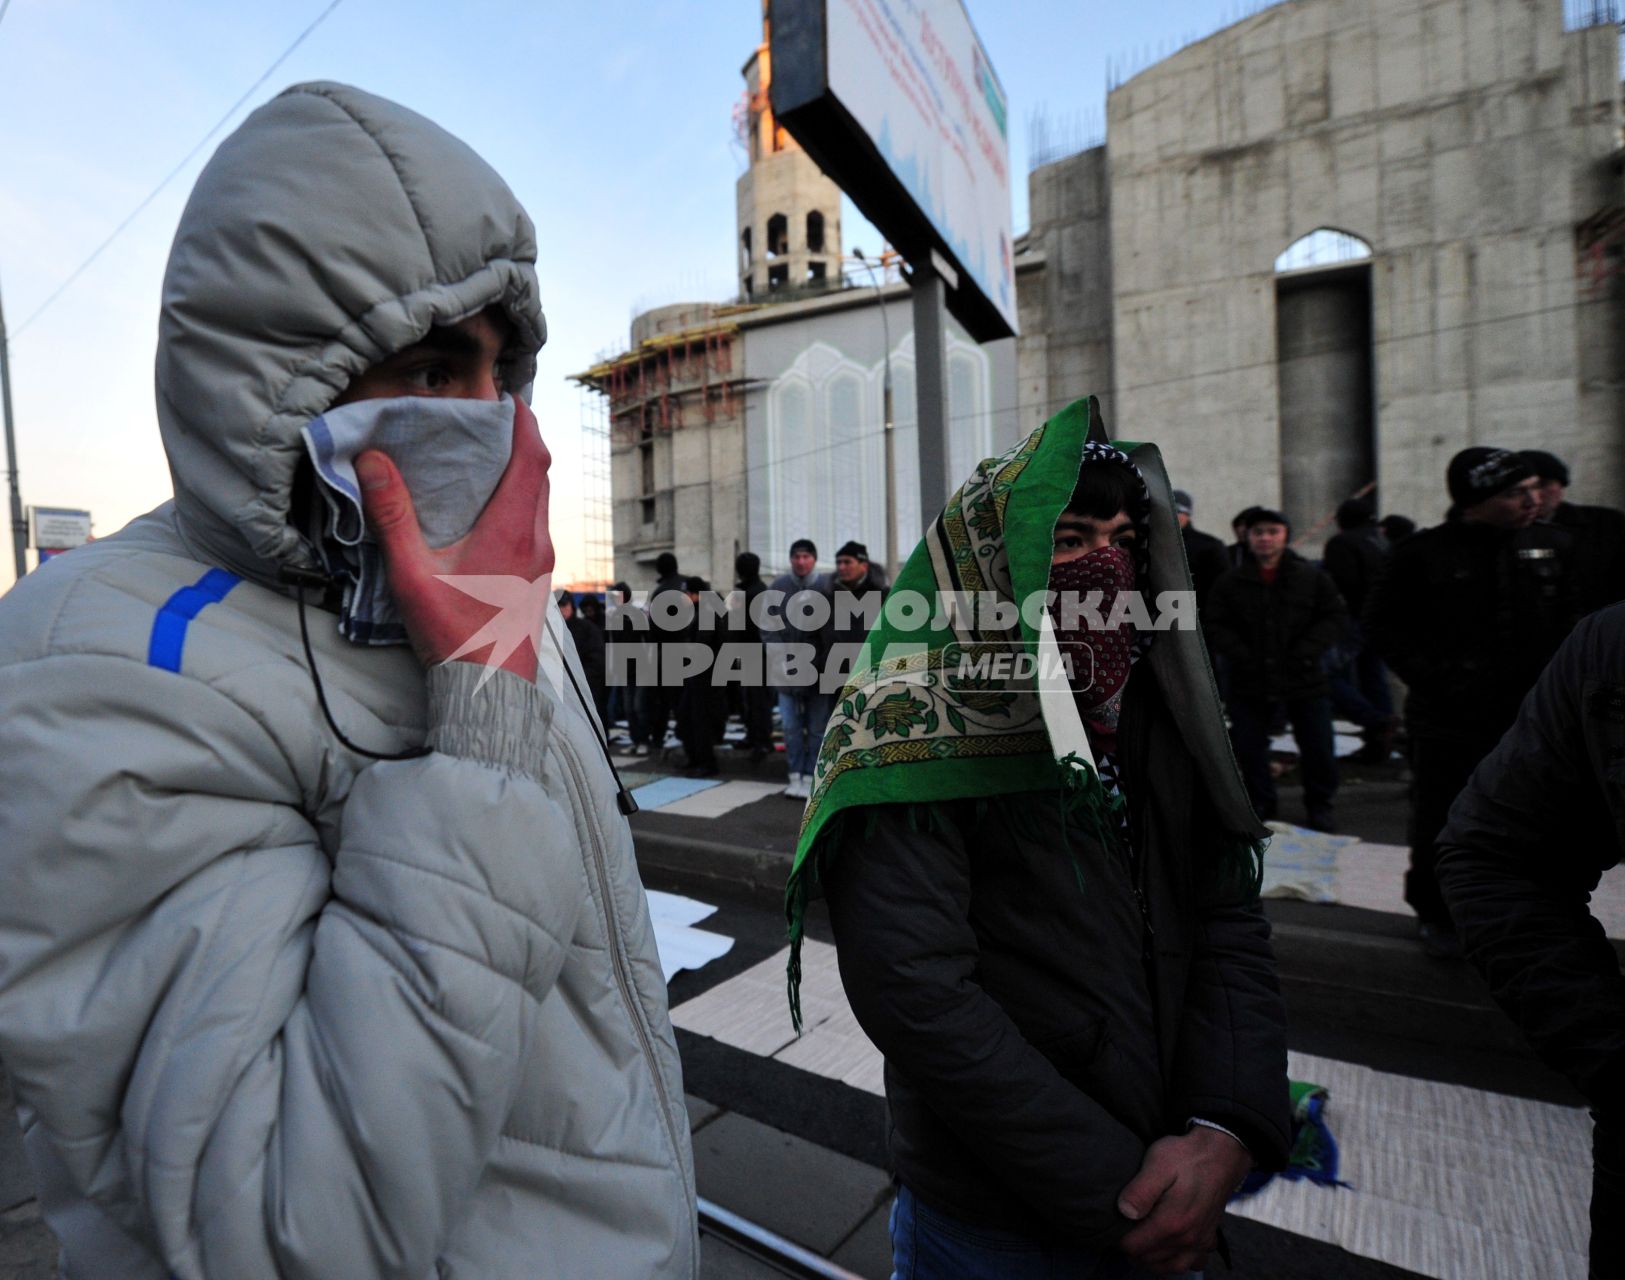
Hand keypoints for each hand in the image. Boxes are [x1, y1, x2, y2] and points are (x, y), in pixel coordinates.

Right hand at [357, 398, 553, 681]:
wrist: (491, 692)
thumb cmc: (455, 637)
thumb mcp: (414, 575)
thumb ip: (393, 516)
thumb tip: (373, 460)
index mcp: (511, 529)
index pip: (531, 457)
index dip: (523, 422)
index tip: (508, 397)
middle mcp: (535, 539)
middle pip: (540, 474)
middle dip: (521, 441)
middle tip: (490, 421)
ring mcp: (541, 562)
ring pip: (540, 501)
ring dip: (522, 473)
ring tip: (487, 459)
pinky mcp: (537, 580)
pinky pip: (535, 525)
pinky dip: (520, 502)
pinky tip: (490, 513)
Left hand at [1116, 1128, 1251, 1274]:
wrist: (1221, 1154)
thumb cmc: (1186, 1156)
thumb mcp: (1157, 1164)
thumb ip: (1140, 1191)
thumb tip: (1123, 1212)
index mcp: (1171, 1223)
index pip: (1134, 1246)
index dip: (1119, 1238)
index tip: (1113, 1224)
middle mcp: (1187, 1238)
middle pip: (1150, 1259)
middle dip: (1134, 1250)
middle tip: (1123, 1231)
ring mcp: (1200, 1240)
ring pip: (1172, 1266)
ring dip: (1153, 1261)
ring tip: (1141, 1246)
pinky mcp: (1209, 1237)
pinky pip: (1194, 1262)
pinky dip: (1179, 1261)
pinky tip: (1171, 1249)